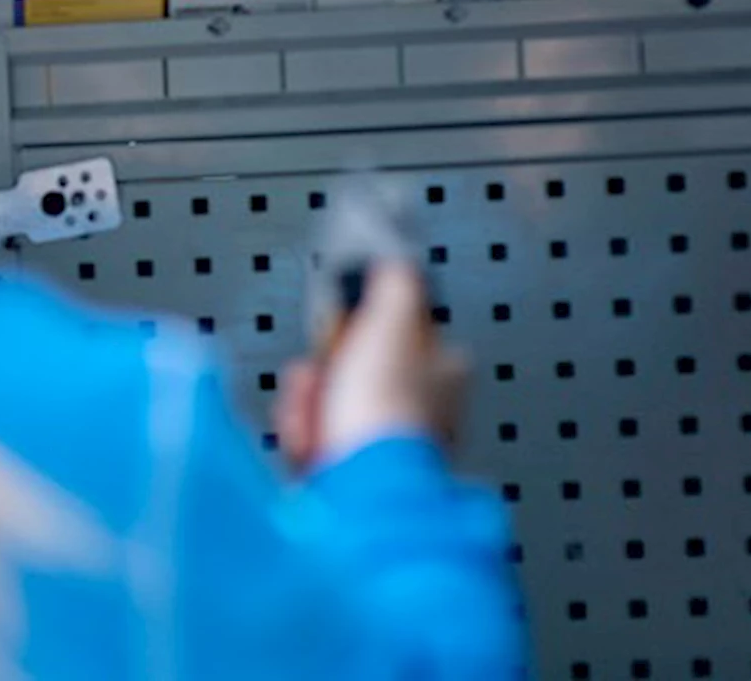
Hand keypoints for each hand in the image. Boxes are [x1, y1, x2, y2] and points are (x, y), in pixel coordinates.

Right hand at [275, 262, 467, 473]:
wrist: (362, 487)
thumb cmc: (387, 411)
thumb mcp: (392, 320)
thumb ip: (395, 282)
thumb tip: (395, 262)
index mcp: (445, 368)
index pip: (396, 327)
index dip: (359, 324)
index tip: (343, 325)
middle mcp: (421, 408)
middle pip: (352, 364)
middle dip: (323, 368)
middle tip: (324, 375)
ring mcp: (387, 441)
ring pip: (328, 400)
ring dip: (308, 402)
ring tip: (316, 414)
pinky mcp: (355, 470)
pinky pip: (316, 437)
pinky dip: (304, 435)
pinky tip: (311, 442)